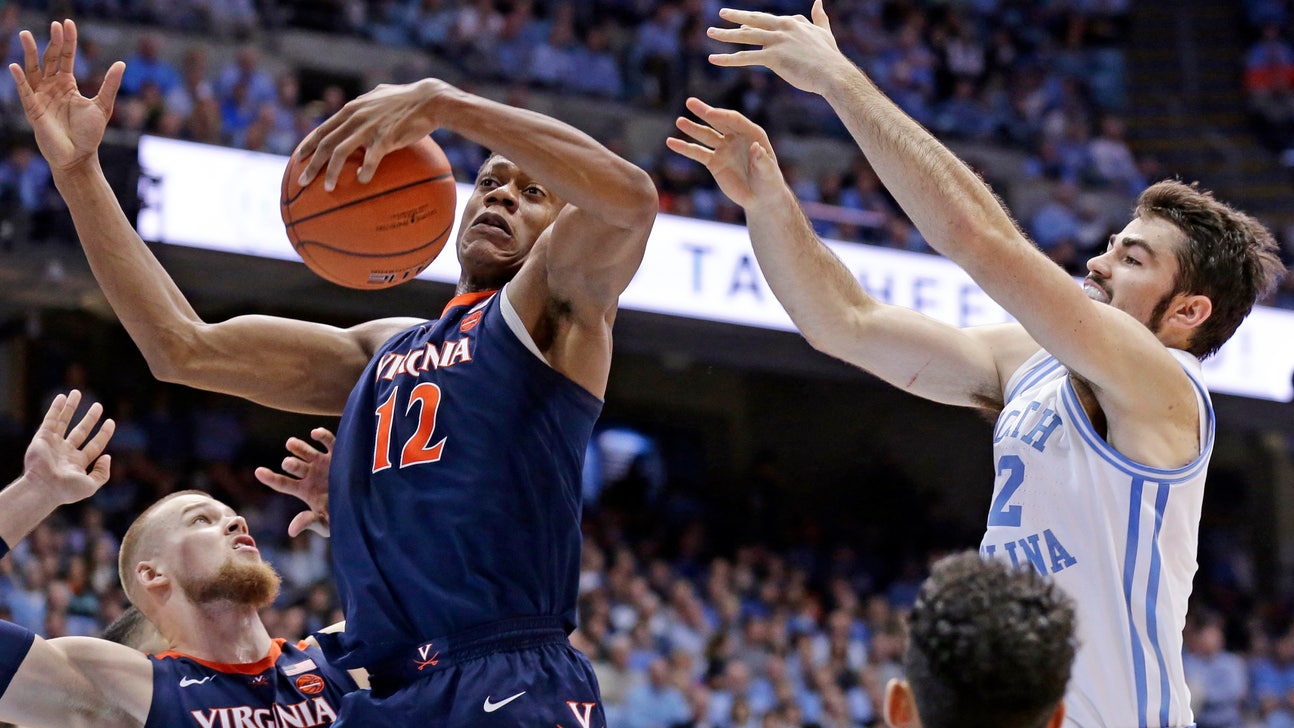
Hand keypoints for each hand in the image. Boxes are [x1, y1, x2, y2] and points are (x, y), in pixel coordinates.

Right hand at [8, 20, 123, 172]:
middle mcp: (51, 87)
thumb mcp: (103, 105)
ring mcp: (41, 97)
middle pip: (49, 59)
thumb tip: (121, 64)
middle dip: (52, 42)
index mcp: (67, 84)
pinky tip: (16, 66)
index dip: (67, 40)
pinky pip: (25, 91)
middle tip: (54, 25)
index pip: (65, 57)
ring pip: (32, 70)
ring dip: (29, 53)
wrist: (79, 156)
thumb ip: (110, 84)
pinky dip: (20, 79)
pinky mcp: (33, 110)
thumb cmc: (90, 134)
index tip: (67, 23)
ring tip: (25, 34)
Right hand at [24, 390, 114, 504]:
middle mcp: (65, 452)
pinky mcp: (42, 438)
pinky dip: (56, 408)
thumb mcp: (91, 485)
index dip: (104, 433)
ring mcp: (53, 444)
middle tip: (98, 405)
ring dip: (70, 408)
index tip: (111, 421)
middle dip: (90, 418)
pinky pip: (50, 420)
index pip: (95, 445)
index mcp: (77, 463)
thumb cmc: (66, 490)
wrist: (43, 489)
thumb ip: (103, 473)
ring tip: (77, 392)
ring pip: (64, 422)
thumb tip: (108, 456)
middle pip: (81, 431)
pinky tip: (62, 397)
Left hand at [254, 428, 333, 537]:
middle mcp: (311, 475)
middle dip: (290, 464)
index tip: (258, 471)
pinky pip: (329, 442)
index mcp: (305, 491)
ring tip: (290, 444)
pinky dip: (321, 436)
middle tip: (288, 464)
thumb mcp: (326, 523)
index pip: (283, 483)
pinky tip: (315, 434)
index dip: (270, 478)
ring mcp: (323, 463)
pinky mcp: (339, 455)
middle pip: (295, 467)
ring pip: (306, 452)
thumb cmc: (344, 517)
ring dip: (298, 447)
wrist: (366, 507)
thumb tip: (291, 530)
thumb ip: (309, 522)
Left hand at [294, 78, 454, 190]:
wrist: (429, 100)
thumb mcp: (379, 95)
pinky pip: (370, 160)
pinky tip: (362, 181)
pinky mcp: (385, 138)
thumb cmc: (407, 99)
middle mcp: (355, 118)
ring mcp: (368, 128)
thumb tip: (360, 105)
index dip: (308, 144)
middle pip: (325, 143)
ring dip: (330, 172)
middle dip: (311, 164)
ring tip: (327, 189)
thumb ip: (365, 103)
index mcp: (351, 109)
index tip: (299, 158)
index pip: (323, 129)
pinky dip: (365, 172)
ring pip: (340, 152)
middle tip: (302, 181)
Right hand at [665, 97, 785, 208]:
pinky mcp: (713, 162)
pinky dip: (684, 148)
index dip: (722, 116)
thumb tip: (756, 148)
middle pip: (718, 121)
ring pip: (705, 135)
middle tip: (690, 102)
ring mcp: (723, 148)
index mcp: (752, 134)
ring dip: (692, 128)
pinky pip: (697, 153)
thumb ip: (762, 160)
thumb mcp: (769, 173)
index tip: (709, 113)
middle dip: (704, 112)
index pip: (734, 120)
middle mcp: (736, 137)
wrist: (761, 199)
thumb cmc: (769, 183)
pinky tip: (671, 142)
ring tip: (679, 121)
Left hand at [707, 1, 849, 95]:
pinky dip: (728, 58)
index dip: (753, 20)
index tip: (741, 21)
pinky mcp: (773, 57)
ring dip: (725, 34)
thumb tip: (819, 1)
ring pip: (746, 36)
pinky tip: (714, 59)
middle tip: (722, 14)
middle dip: (735, 16)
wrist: (833, 74)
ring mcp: (777, 41)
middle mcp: (782, 28)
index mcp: (792, 23)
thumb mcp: (824, 32)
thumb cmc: (830, 58)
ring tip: (710, 33)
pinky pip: (745, 57)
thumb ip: (819, 17)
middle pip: (754, 20)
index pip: (767, 19)